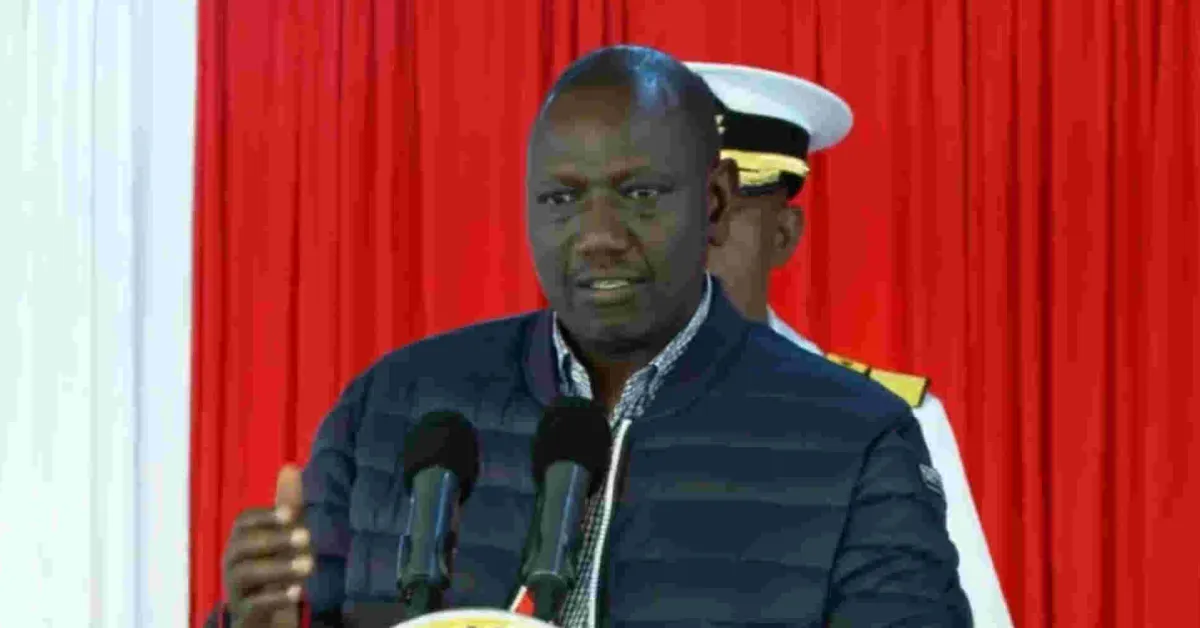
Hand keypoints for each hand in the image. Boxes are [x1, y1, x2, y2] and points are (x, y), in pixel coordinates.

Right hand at [222, 465, 312, 627]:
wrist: (261, 609)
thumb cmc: (272, 563)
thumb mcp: (282, 535)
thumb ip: (287, 505)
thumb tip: (291, 467)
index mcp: (241, 538)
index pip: (244, 522)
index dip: (265, 516)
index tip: (290, 513)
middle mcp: (232, 560)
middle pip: (244, 546)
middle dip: (275, 540)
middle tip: (307, 537)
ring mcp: (235, 586)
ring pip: (247, 574)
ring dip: (279, 568)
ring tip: (310, 565)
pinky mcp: (243, 610)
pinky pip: (254, 604)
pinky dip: (275, 598)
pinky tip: (298, 592)